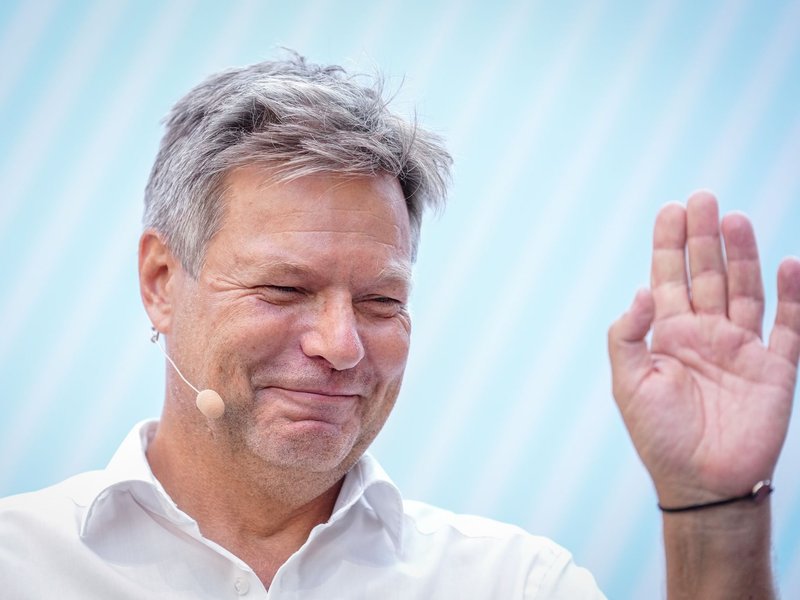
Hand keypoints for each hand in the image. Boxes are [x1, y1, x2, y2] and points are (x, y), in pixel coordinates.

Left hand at [608, 190, 799, 506]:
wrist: (700, 481)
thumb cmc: (659, 435)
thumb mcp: (629, 383)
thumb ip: (628, 335)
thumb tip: (640, 290)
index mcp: (669, 335)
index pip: (669, 278)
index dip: (669, 244)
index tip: (670, 209)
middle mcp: (705, 333)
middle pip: (707, 274)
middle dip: (703, 237)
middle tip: (702, 197)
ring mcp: (741, 348)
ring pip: (745, 289)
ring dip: (742, 254)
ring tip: (733, 219)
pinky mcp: (774, 368)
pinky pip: (789, 325)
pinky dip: (792, 296)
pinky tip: (789, 264)